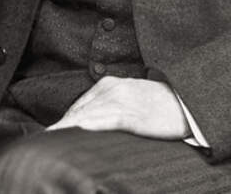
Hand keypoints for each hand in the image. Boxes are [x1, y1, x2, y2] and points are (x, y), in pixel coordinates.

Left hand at [46, 76, 188, 138]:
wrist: (187, 102)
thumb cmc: (158, 106)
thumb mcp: (129, 102)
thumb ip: (108, 109)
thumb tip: (87, 127)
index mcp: (108, 85)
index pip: (77, 109)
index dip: (62, 125)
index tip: (46, 139)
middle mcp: (110, 89)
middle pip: (78, 113)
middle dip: (60, 129)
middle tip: (43, 145)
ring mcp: (121, 100)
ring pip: (87, 117)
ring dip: (67, 130)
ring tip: (51, 144)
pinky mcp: (132, 114)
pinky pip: (106, 121)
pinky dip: (89, 127)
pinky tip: (76, 133)